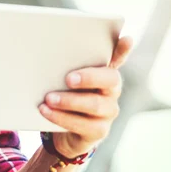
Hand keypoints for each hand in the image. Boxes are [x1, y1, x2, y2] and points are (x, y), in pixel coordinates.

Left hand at [39, 36, 133, 157]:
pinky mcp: (98, 130)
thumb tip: (44, 51)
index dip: (122, 50)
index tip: (126, 38)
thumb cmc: (62, 96)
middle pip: (110, 79)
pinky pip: (83, 125)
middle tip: (68, 78)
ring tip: (49, 98)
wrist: (61, 133)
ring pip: (95, 104)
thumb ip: (61, 66)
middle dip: (90, 77)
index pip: (117, 58)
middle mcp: (111, 90)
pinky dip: (61, 117)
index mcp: (103, 72)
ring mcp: (108, 111)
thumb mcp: (60, 80)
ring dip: (69, 100)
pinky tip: (45, 111)